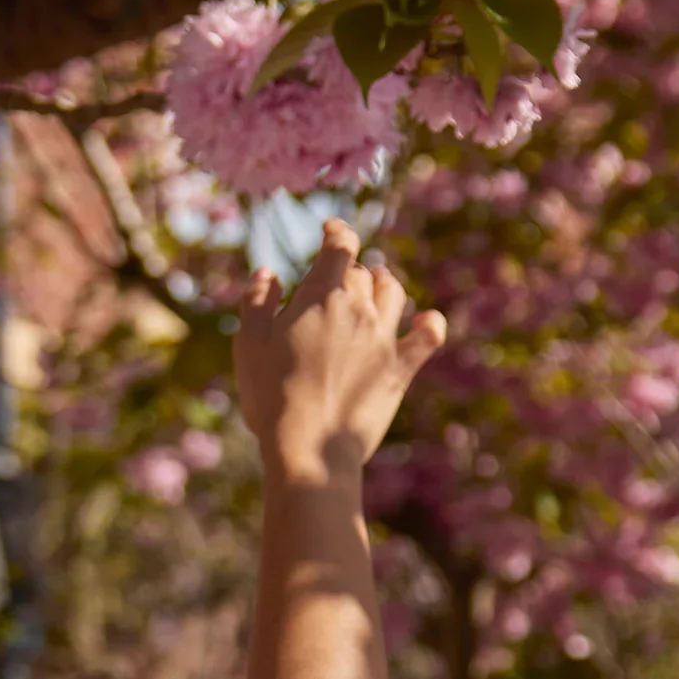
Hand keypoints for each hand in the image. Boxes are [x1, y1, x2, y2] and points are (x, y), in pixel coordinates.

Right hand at [234, 217, 446, 483]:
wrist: (310, 449)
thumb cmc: (272, 397)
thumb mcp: (248, 344)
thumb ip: (256, 301)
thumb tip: (267, 273)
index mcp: (321, 295)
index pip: (340, 245)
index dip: (337, 231)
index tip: (330, 229)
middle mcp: (359, 309)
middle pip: (362, 272)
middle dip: (348, 269)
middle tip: (334, 279)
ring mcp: (384, 338)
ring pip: (394, 293)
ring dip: (384, 284)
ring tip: (376, 285)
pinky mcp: (400, 369)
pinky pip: (429, 336)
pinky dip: (430, 324)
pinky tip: (426, 322)